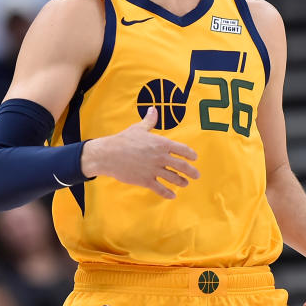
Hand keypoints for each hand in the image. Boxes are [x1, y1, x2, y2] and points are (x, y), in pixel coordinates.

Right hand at [80, 107, 198, 198]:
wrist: (108, 154)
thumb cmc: (123, 140)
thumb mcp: (138, 128)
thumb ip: (149, 121)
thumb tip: (153, 109)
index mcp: (161, 143)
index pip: (182, 149)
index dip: (190, 154)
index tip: (194, 158)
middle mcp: (160, 157)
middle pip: (181, 166)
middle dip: (191, 171)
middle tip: (196, 175)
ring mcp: (153, 169)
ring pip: (173, 178)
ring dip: (181, 182)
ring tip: (185, 184)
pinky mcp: (145, 180)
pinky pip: (160, 189)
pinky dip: (167, 193)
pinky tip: (172, 196)